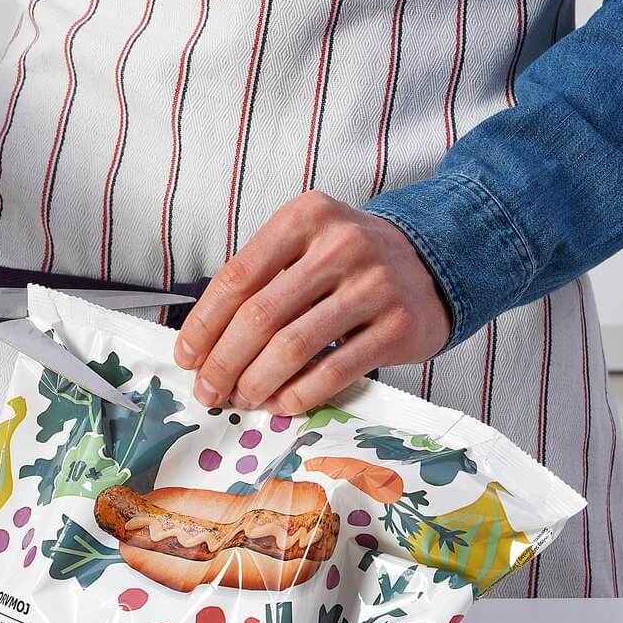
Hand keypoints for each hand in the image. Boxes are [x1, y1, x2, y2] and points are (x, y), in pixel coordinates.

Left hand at [172, 191, 450, 414]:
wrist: (435, 262)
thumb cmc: (350, 260)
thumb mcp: (307, 244)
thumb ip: (262, 278)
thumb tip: (205, 340)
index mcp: (305, 218)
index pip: (238, 276)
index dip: (205, 323)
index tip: (186, 356)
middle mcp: (340, 245)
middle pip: (260, 315)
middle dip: (224, 362)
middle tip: (207, 390)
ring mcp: (373, 285)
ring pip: (294, 346)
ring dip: (257, 382)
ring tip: (241, 399)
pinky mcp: (399, 326)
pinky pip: (335, 369)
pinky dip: (300, 393)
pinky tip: (282, 404)